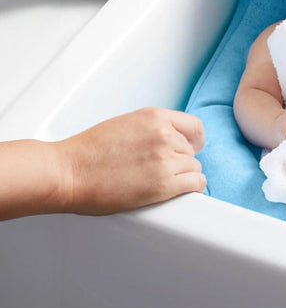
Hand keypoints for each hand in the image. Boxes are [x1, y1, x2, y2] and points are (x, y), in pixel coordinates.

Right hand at [53, 107, 205, 214]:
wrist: (68, 172)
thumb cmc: (90, 151)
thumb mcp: (129, 124)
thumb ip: (154, 128)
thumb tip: (174, 139)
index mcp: (155, 117)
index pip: (194, 126)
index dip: (194, 139)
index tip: (192, 147)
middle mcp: (164, 134)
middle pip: (191, 149)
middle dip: (181, 159)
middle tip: (162, 169)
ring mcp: (165, 159)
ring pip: (193, 167)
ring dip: (183, 175)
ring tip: (163, 181)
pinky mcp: (163, 184)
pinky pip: (195, 183)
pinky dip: (192, 187)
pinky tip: (182, 190)